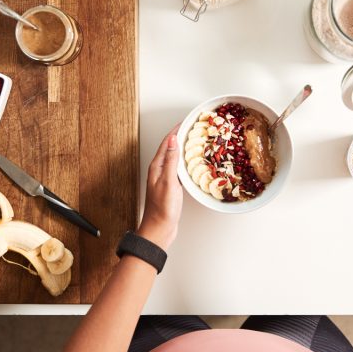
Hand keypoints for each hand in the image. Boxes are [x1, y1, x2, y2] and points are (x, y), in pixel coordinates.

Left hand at [137, 126, 182, 250]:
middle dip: (181, 136)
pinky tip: (193, 163)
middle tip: (194, 127)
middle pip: (170, 147)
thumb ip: (171, 160)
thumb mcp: (169, 182)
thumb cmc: (163, 209)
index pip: (166, 142)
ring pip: (175, 157)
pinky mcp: (170, 186)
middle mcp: (159, 170)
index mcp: (157, 167)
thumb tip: (172, 140)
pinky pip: (179, 168)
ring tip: (195, 141)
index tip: (187, 121)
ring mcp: (164, 179)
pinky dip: (186, 162)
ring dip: (184, 148)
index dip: (176, 130)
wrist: (159, 230)